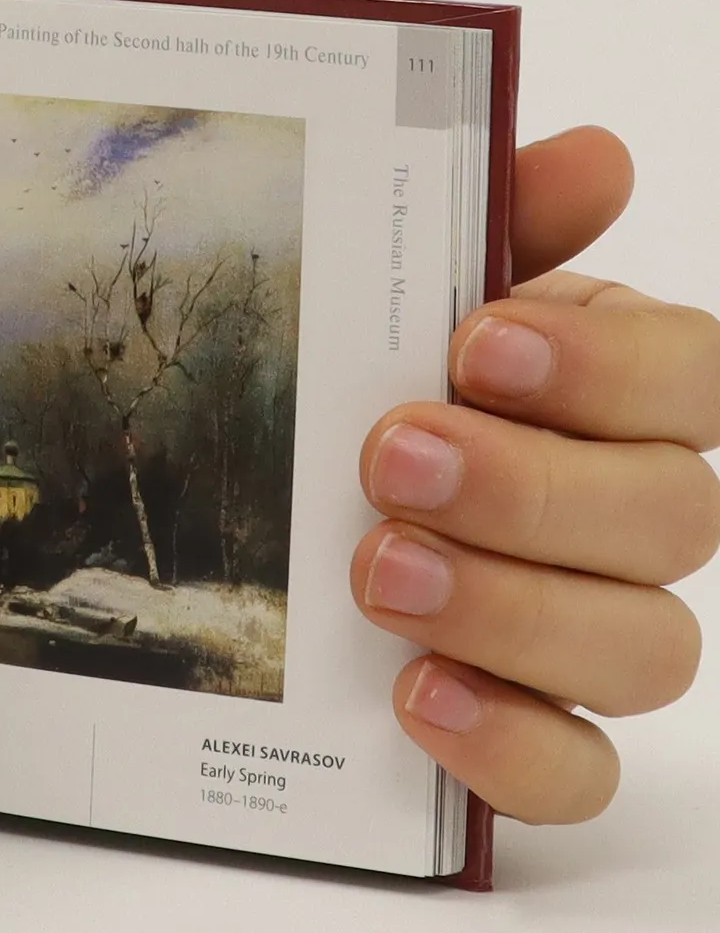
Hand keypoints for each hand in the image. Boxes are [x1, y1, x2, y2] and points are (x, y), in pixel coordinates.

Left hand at [353, 127, 719, 822]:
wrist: (256, 525)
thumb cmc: (354, 390)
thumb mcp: (393, 305)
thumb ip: (491, 233)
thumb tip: (597, 157)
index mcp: (611, 391)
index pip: (696, 374)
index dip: (610, 365)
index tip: (478, 344)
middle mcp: (628, 515)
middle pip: (674, 516)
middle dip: (532, 487)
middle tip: (392, 458)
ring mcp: (588, 637)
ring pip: (645, 648)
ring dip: (513, 608)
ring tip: (378, 573)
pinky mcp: (531, 739)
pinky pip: (577, 775)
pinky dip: (509, 743)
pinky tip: (417, 694)